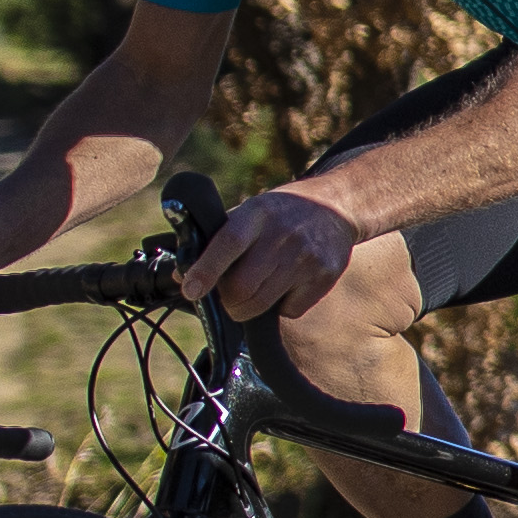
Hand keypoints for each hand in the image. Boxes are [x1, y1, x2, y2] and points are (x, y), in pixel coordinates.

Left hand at [186, 188, 359, 323]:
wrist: (336, 207)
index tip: (190, 289)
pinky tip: (287, 286)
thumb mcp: (251, 211)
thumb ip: (218, 240)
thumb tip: (180, 276)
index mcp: (259, 213)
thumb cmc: (281, 213)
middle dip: (227, 301)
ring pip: (262, 304)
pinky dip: (281, 307)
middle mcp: (284, 234)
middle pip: (243, 286)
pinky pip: (290, 310)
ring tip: (252, 294)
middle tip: (227, 298)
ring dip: (248, 308)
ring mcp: (307, 257)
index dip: (206, 270)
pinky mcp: (325, 276)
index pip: (228, 243)